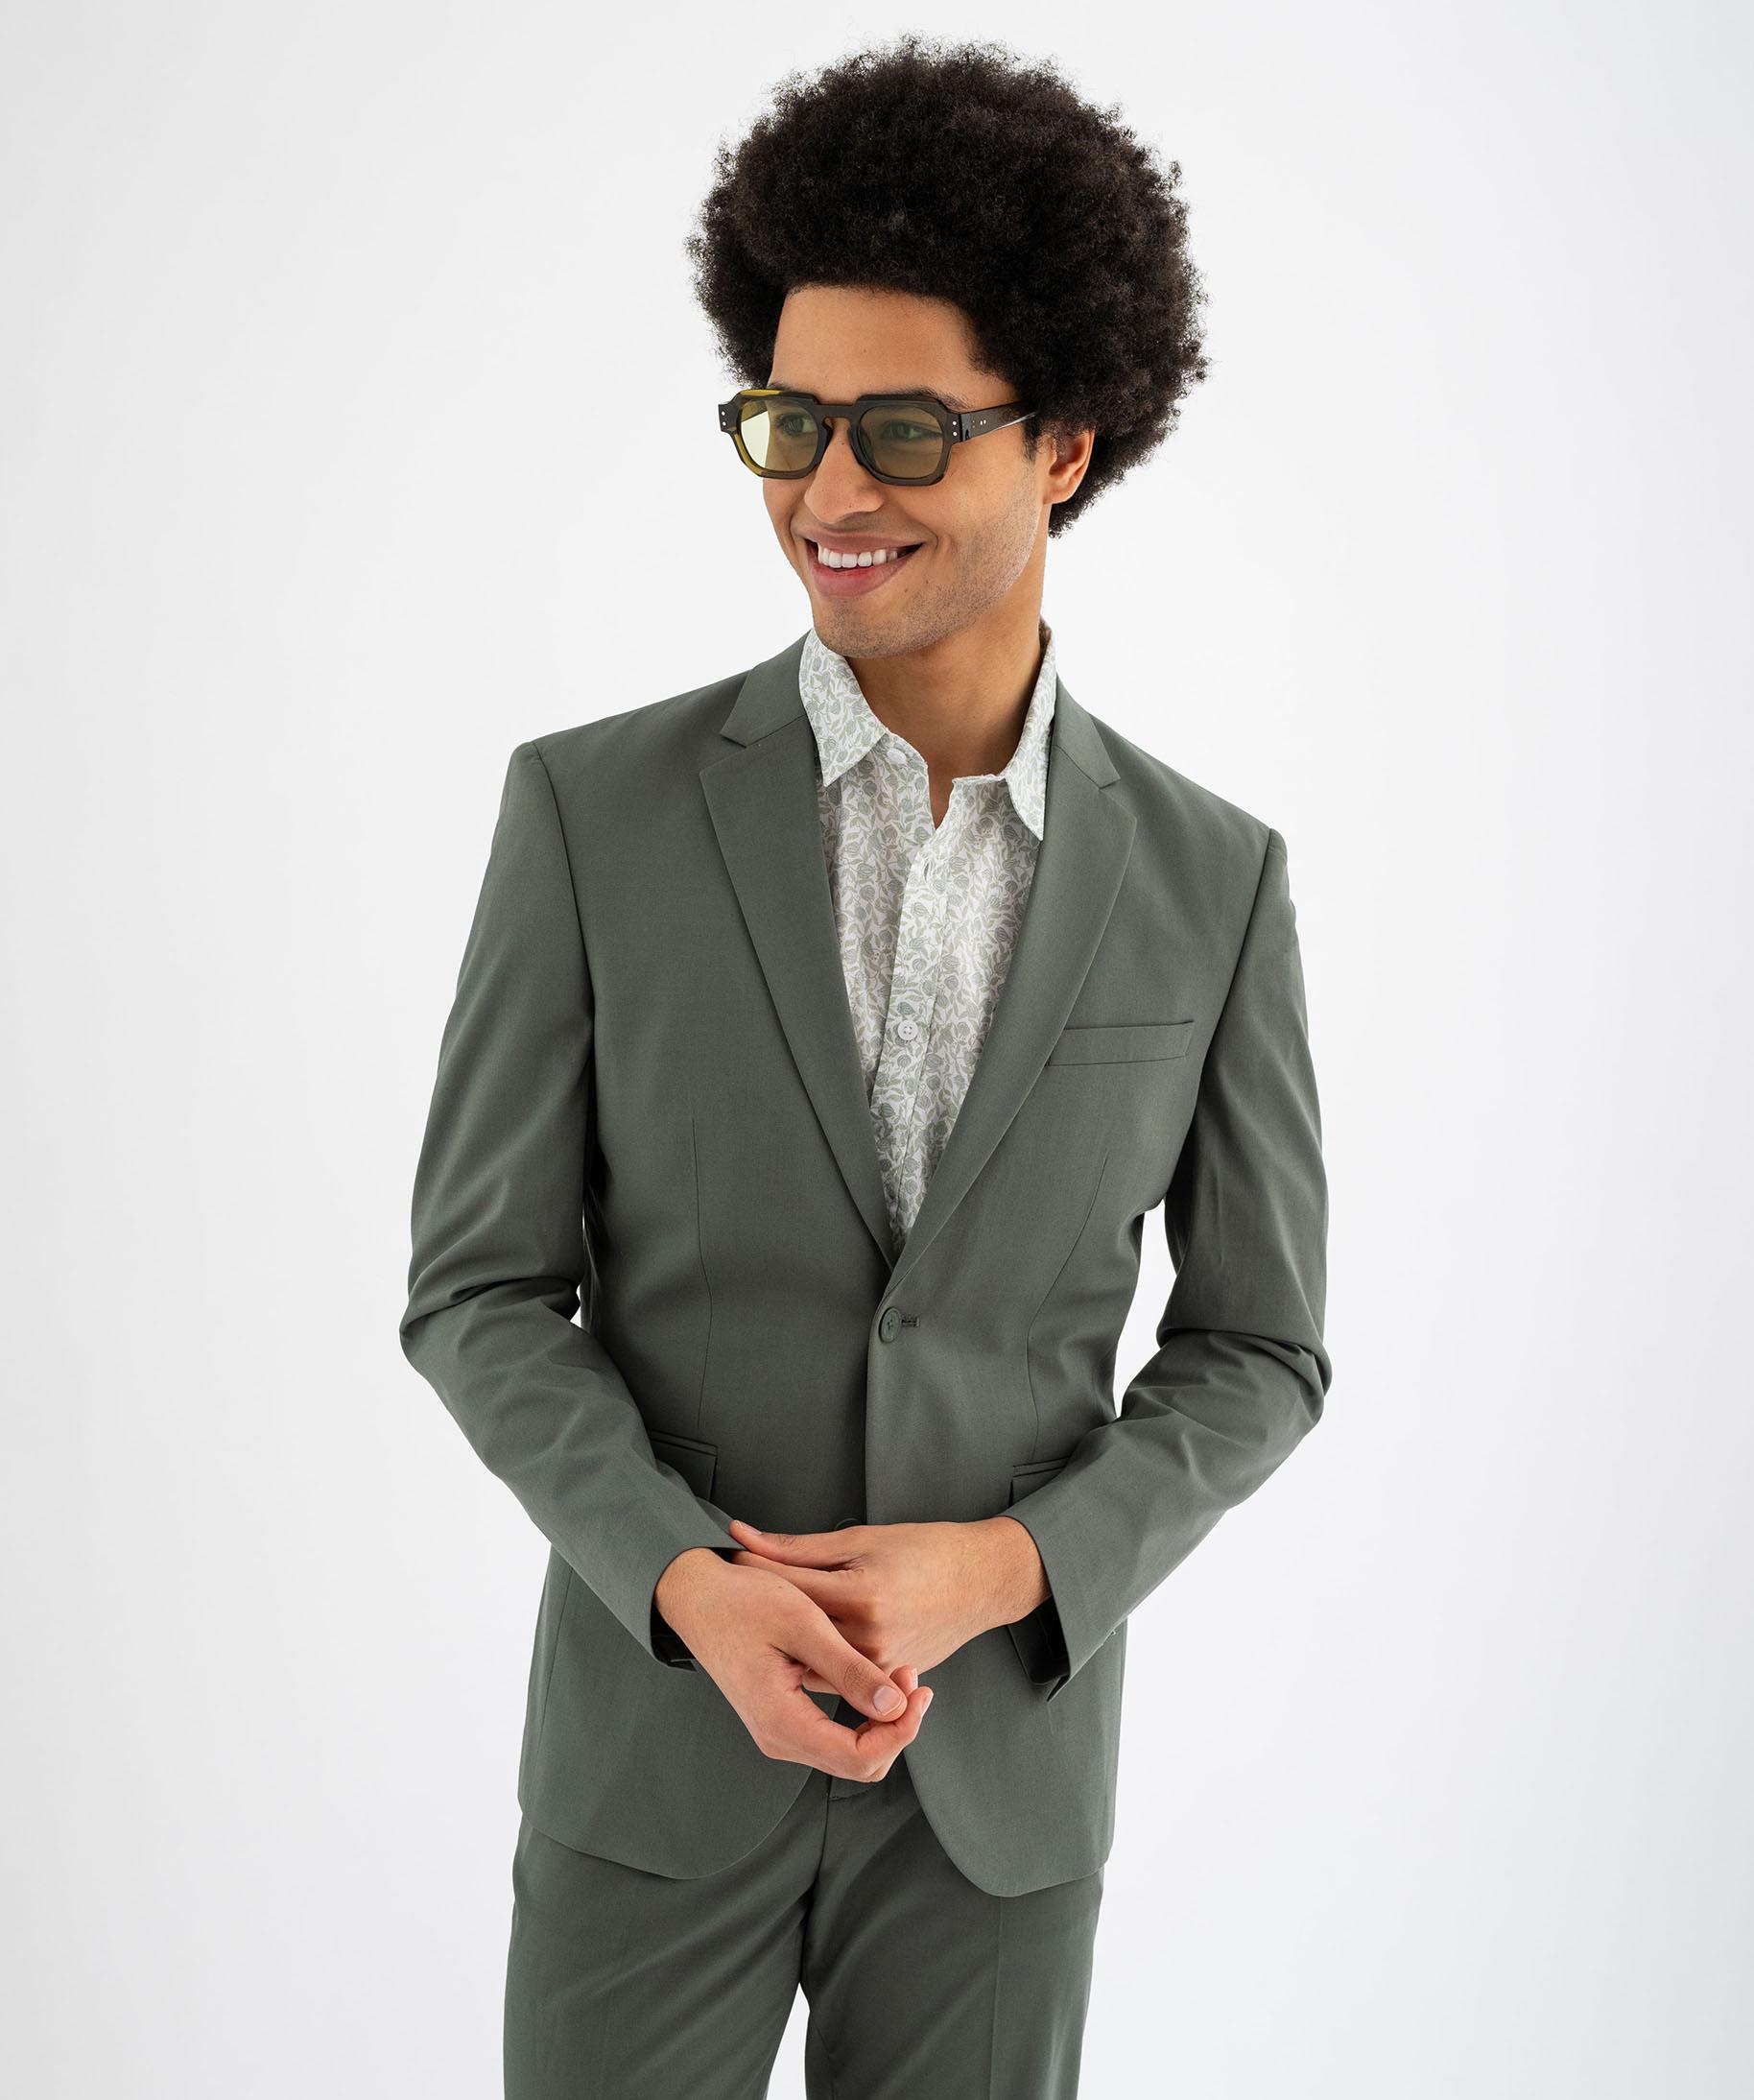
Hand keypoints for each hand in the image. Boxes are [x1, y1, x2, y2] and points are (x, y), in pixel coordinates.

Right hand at [654, 1549, 933, 1781]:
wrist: (698, 1595)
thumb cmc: (744, 1600)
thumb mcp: (803, 1624)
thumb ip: (848, 1670)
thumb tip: (895, 1706)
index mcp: (782, 1721)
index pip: (860, 1758)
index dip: (901, 1731)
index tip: (917, 1686)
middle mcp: (779, 1738)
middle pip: (860, 1765)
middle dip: (898, 1727)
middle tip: (913, 1677)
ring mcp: (779, 1732)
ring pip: (851, 1755)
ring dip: (883, 1722)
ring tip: (900, 1674)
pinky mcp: (783, 1718)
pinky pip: (836, 1738)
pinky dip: (864, 1717)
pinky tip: (876, 1680)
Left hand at [722, 1515, 1047, 1687]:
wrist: (981, 1582)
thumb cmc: (927, 1551)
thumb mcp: (863, 1539)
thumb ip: (800, 1548)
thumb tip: (745, 1536)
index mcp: (861, 1595)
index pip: (787, 1585)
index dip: (751, 1570)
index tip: (725, 1560)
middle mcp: (868, 1637)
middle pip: (793, 1631)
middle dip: (760, 1611)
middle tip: (731, 1593)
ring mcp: (879, 1664)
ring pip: (808, 1665)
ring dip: (783, 1645)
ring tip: (759, 1622)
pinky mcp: (887, 1678)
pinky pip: (835, 1680)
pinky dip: (814, 1662)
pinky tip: (796, 1645)